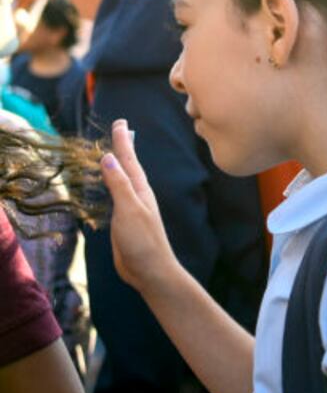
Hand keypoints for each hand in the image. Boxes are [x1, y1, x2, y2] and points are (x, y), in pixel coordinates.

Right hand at [100, 119, 180, 294]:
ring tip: (117, 150)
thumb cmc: (142, 241)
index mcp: (140, 190)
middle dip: (124, 146)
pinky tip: (114, 184)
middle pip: (129, 165)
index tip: (120, 122)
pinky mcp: (125, 220)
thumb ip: (119, 184)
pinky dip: (114, 183)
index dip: (123, 141)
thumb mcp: (129, 210)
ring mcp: (133, 208)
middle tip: (121, 127)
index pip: (129, 160)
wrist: (151, 271)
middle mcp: (138, 196)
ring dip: (120, 163)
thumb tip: (109, 157)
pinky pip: (119, 194)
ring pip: (124, 179)